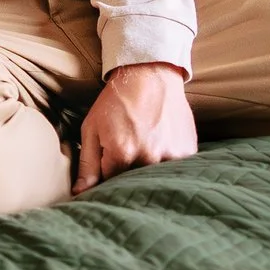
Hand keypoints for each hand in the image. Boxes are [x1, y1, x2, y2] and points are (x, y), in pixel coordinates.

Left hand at [75, 62, 195, 193]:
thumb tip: (81, 193)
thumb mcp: (92, 129)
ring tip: (144, 143)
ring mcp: (172, 154)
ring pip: (155, 176)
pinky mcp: (188, 151)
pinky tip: (160, 142)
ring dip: (148, 167)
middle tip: (128, 147)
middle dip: (127, 172)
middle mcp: (149, 157)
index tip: (108, 163)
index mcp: (122, 153)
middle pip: (134, 182)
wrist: (149, 76)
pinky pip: (174, 168)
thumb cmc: (116, 102)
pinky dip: (166, 161)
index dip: (107, 174)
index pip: (111, 183)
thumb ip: (88, 164)